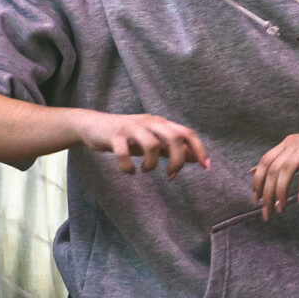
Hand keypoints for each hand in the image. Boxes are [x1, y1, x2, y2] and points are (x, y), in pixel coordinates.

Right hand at [76, 111, 208, 178]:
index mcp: (160, 123)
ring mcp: (131, 128)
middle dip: (178, 160)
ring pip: (152, 145)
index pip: (187, 132)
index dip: (199, 149)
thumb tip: (196, 158)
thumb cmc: (127, 136)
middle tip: (171, 175)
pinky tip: (130, 171)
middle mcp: (148, 122)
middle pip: (174, 138)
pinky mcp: (114, 136)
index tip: (206, 167)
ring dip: (152, 164)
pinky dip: (128, 167)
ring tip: (146, 170)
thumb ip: (172, 149)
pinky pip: (124, 153)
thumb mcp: (152, 140)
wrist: (93, 126)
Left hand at [252, 120, 298, 218]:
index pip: (265, 162)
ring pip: (287, 169)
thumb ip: (281, 161)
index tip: (256, 201)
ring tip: (281, 208)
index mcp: (288, 143)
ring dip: (282, 191)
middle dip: (267, 192)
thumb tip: (254, 171)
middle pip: (273, 168)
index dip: (258, 182)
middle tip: (267, 211)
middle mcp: (295, 142)